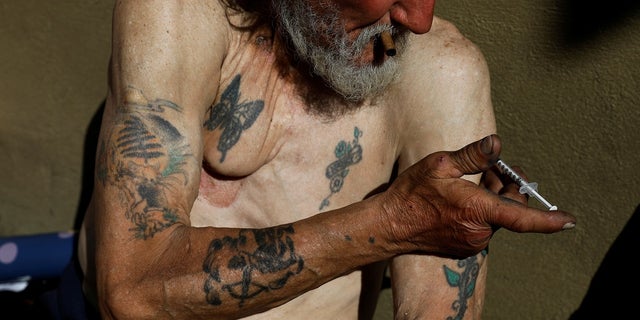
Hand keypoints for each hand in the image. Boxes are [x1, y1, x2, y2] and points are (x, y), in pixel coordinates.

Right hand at [379, 134, 575, 257]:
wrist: (389, 226)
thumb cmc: (412, 194)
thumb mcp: (440, 165)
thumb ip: (473, 155)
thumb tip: (497, 143)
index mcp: (478, 211)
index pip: (523, 217)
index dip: (549, 219)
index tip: (569, 221)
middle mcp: (480, 232)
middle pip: (509, 208)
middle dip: (507, 187)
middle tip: (493, 167)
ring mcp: (472, 242)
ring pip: (496, 217)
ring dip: (492, 197)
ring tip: (471, 179)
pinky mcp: (463, 246)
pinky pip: (483, 225)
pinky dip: (481, 210)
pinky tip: (463, 196)